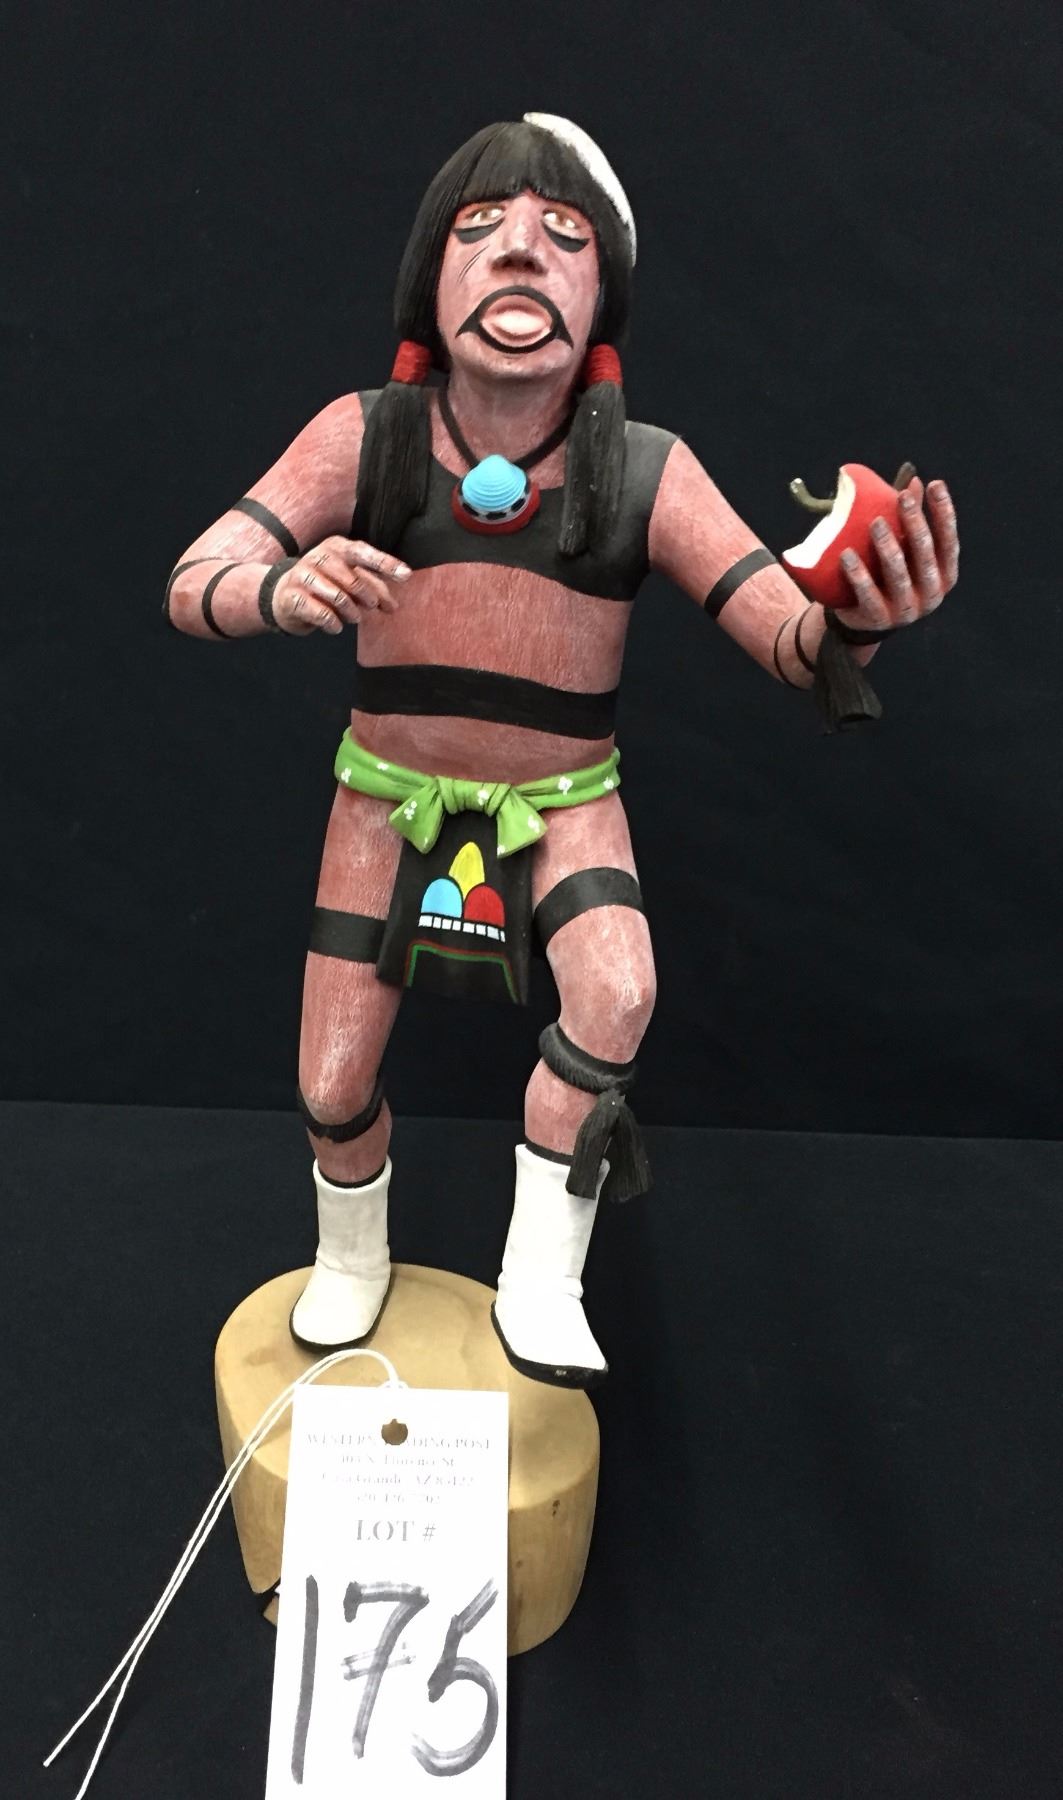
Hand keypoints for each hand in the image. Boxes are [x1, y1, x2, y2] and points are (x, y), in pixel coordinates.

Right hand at [272, 536, 410, 634]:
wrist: (284, 596)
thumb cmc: (325, 585)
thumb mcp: (348, 580)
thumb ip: (372, 588)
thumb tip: (393, 606)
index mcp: (337, 547)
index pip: (365, 553)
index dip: (386, 564)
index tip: (406, 575)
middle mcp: (319, 557)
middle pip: (354, 580)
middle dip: (369, 597)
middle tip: (373, 607)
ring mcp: (303, 575)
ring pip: (338, 598)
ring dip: (351, 613)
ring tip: (354, 618)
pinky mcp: (293, 596)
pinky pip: (321, 614)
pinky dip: (333, 624)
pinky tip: (335, 626)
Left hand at [838, 478, 958, 631]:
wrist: (862, 621)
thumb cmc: (887, 576)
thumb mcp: (902, 549)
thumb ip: (908, 521)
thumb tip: (914, 479)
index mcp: (944, 575)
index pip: (949, 541)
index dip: (944, 513)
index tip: (935, 484)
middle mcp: (931, 594)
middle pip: (925, 556)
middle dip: (915, 524)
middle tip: (902, 497)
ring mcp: (906, 611)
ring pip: (899, 577)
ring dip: (888, 547)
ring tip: (875, 522)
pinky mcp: (879, 621)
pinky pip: (868, 596)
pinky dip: (858, 576)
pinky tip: (846, 555)